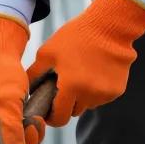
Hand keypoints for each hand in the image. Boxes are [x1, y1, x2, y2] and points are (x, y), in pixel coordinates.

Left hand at [27, 0, 144, 126]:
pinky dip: (96, 90)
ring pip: (88, 104)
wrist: (110, 26)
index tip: (49, 111)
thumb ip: (34, 75)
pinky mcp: (118, 90)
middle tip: (64, 86)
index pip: (60, 118)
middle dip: (67, 104)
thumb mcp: (47, 53)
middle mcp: (90, 94)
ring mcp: (106, 93)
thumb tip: (26, 91)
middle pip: (74, 112)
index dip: (52, 117)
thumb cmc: (75, 36)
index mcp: (71, 86)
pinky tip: (94, 72)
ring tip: (80, 75)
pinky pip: (102, 97)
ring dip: (82, 96)